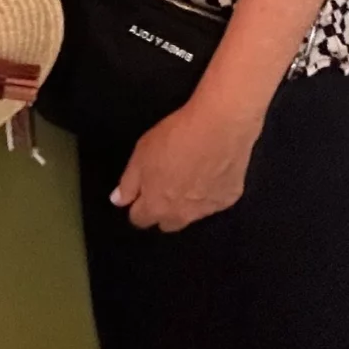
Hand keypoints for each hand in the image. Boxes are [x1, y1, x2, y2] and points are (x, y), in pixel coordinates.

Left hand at [110, 94, 262, 230]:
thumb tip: (118, 201)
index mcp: (156, 206)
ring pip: (192, 213)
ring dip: (188, 201)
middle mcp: (182, 216)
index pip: (139, 219)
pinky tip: (213, 169)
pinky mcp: (229, 198)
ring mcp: (208, 209)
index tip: (143, 189)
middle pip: (167, 223)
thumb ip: (128, 183)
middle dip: (163, 209)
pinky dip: (211, 190)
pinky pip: (215, 200)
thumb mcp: (141, 154)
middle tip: (168, 182)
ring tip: (193, 172)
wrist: (220, 125)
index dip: (138, 204)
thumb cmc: (175, 137)